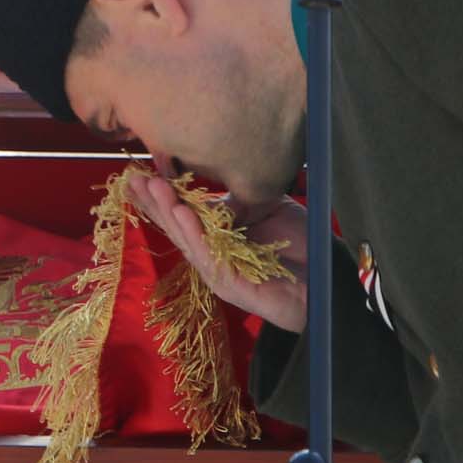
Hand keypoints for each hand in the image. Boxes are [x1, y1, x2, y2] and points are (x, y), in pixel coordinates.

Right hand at [128, 174, 309, 332]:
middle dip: (154, 202)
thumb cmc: (300, 246)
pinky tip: (182, 214)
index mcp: (217, 239)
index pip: (182, 216)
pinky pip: (208, 258)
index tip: (137, 176)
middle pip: (177, 227)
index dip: (159, 198)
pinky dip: (194, 235)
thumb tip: (215, 187)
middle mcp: (212, 256)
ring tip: (153, 189)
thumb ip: (240, 199)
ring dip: (169, 214)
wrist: (328, 280)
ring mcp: (219, 272)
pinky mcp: (232, 286)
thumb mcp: (268, 208)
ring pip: (187, 241)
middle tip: (134, 178)